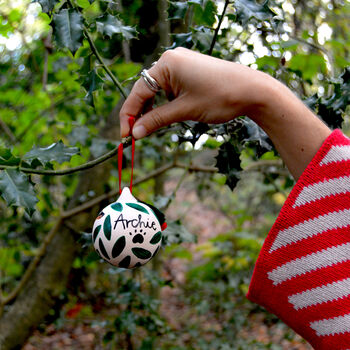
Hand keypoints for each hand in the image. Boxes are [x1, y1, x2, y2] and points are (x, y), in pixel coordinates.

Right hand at [119, 47, 272, 138]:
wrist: (252, 90)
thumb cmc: (220, 97)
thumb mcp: (185, 111)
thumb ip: (157, 120)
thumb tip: (136, 133)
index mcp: (167, 64)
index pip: (138, 92)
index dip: (129, 115)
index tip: (125, 135)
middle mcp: (171, 59)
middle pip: (145, 90)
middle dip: (140, 113)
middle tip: (136, 135)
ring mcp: (181, 64)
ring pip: (157, 91)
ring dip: (153, 110)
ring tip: (150, 129)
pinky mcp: (189, 71)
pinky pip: (169, 88)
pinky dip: (165, 103)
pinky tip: (165, 116)